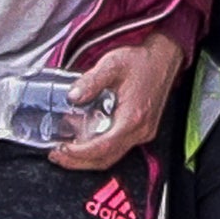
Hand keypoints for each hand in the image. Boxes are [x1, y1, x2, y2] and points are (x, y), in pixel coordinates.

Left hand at [50, 31, 186, 171]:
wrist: (163, 58)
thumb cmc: (141, 61)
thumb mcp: (112, 64)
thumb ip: (90, 81)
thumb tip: (73, 97)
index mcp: (132, 117)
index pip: (103, 147)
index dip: (79, 153)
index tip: (60, 149)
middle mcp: (140, 130)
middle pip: (106, 159)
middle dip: (78, 161)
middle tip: (56, 155)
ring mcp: (142, 132)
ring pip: (112, 156)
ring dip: (86, 158)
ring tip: (64, 150)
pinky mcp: (141, 130)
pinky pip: (118, 148)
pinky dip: (98, 149)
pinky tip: (83, 139)